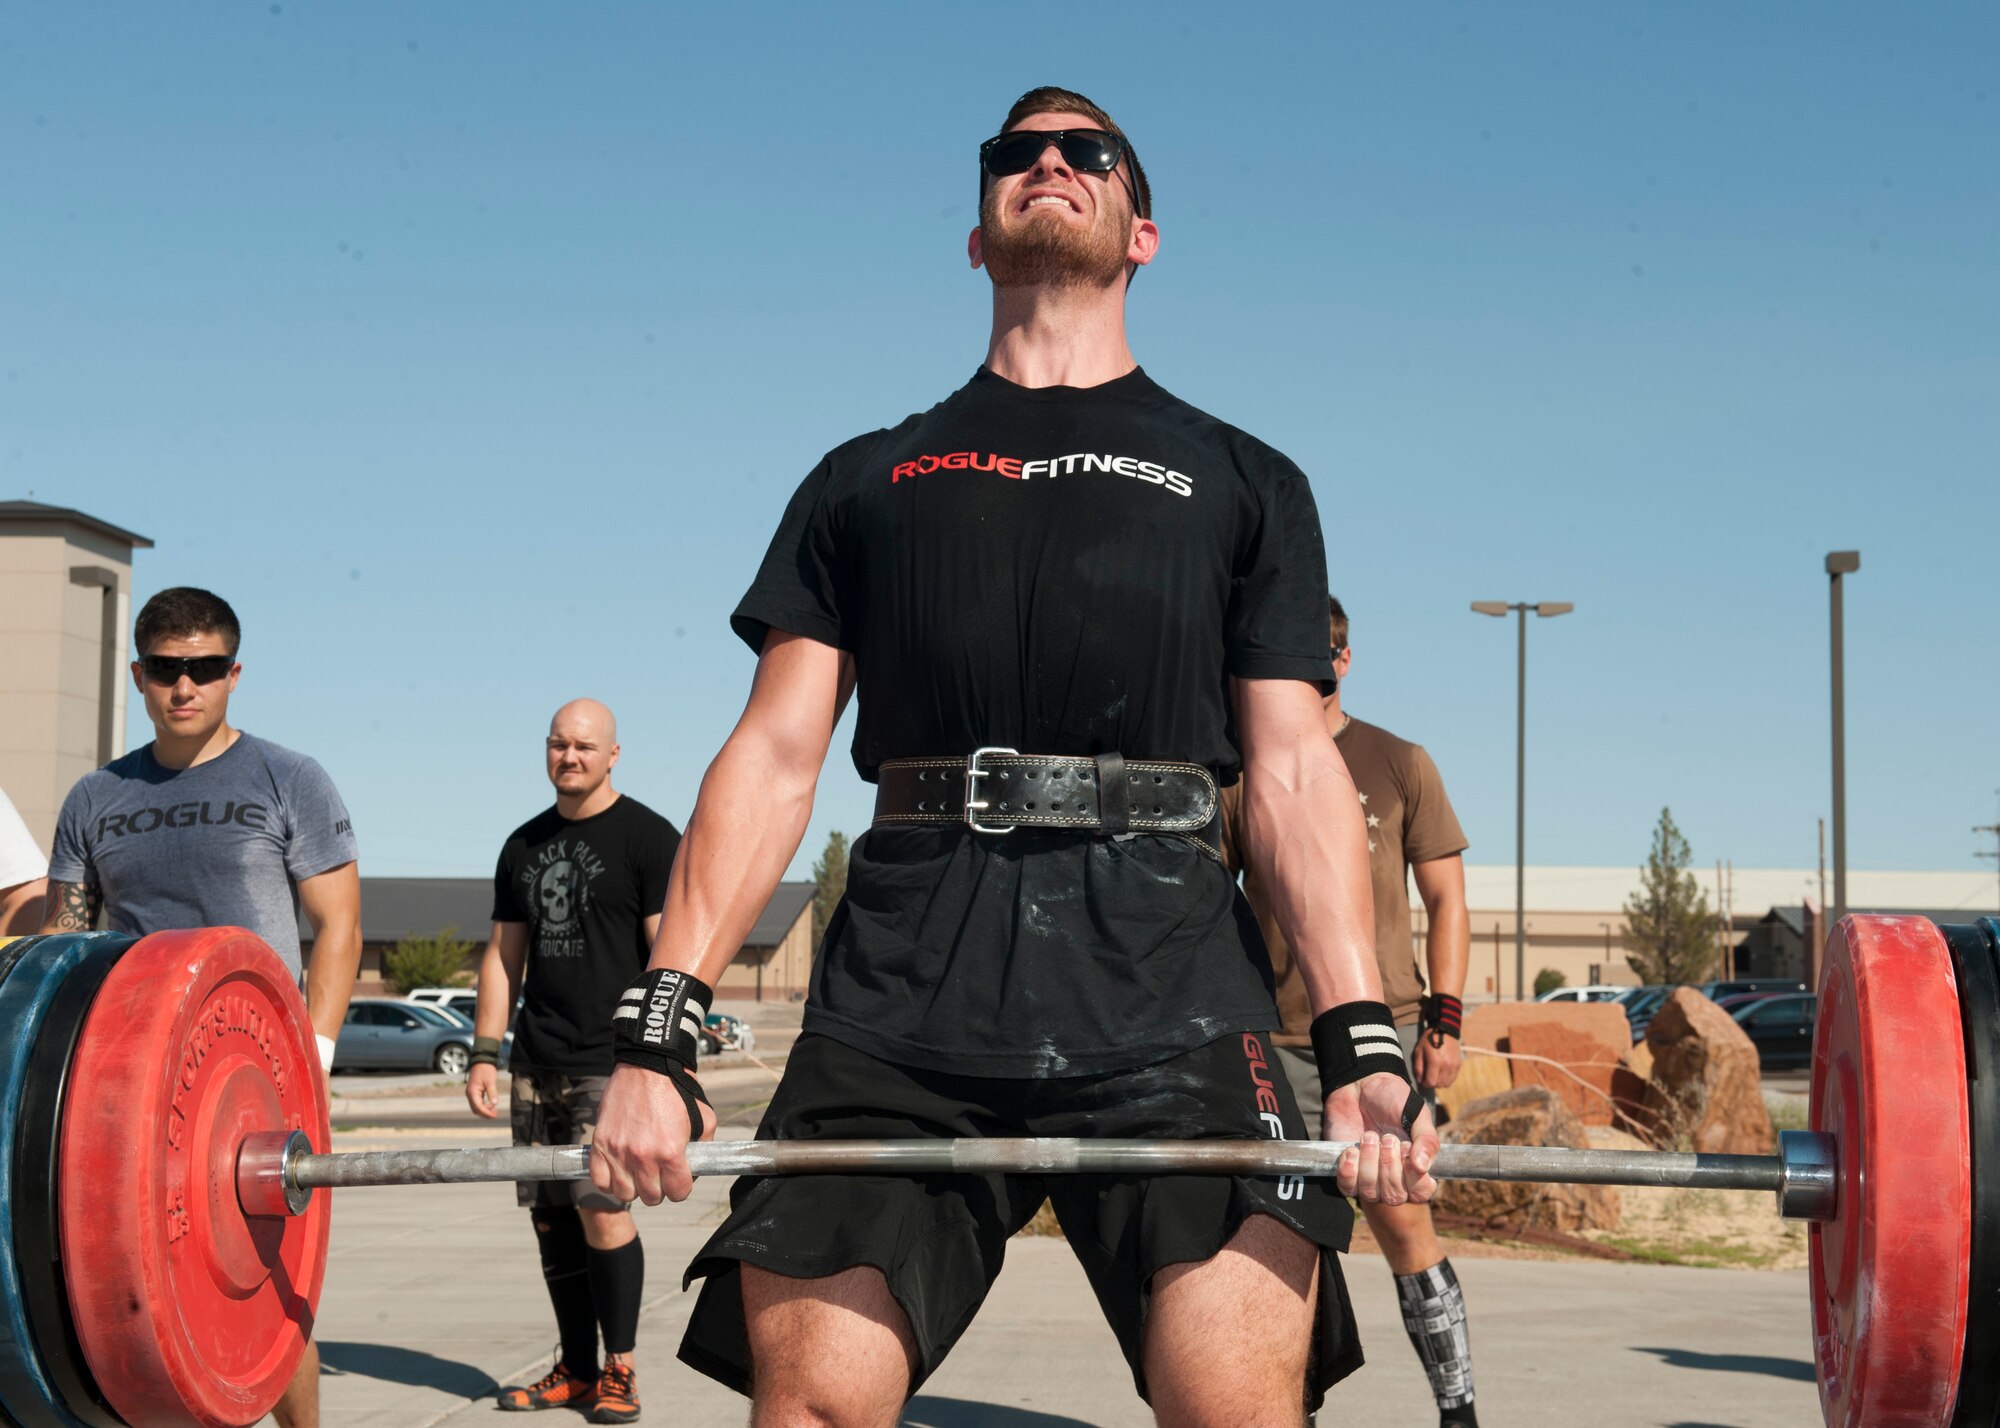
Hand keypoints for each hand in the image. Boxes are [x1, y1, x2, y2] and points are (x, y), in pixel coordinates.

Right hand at [465, 1063, 500, 1118]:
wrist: (481, 1061)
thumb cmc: (486, 1070)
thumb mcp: (491, 1081)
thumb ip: (492, 1093)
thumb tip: (494, 1104)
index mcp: (472, 1092)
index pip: (478, 1107)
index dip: (486, 1113)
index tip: (494, 1116)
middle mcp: (470, 1094)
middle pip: (476, 1109)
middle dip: (485, 1114)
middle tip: (495, 1115)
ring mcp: (471, 1093)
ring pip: (476, 1107)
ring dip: (484, 1111)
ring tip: (494, 1112)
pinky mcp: (474, 1092)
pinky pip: (477, 1103)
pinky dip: (483, 1106)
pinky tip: (491, 1106)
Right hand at [588, 1064, 716, 1205]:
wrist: (647, 1066)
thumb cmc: (676, 1089)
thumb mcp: (705, 1118)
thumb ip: (703, 1148)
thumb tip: (695, 1168)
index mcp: (671, 1152)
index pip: (678, 1193)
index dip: (681, 1187)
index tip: (678, 1178)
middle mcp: (643, 1156)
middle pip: (651, 1197)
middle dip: (659, 1188)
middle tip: (659, 1172)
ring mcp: (618, 1152)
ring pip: (625, 1194)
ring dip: (634, 1187)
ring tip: (638, 1171)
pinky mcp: (600, 1144)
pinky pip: (600, 1181)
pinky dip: (609, 1181)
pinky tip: (619, 1169)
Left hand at [1322, 1071, 1439, 1205]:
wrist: (1360, 1084)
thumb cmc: (1394, 1100)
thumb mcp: (1417, 1114)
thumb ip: (1426, 1140)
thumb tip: (1423, 1166)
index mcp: (1416, 1168)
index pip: (1421, 1193)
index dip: (1415, 1178)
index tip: (1407, 1150)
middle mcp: (1393, 1178)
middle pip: (1394, 1196)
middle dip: (1389, 1166)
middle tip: (1387, 1137)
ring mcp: (1368, 1177)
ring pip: (1370, 1193)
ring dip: (1369, 1165)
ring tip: (1368, 1137)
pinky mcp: (1346, 1171)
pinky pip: (1347, 1188)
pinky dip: (1348, 1171)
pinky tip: (1350, 1150)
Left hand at [1411, 1030, 1461, 1089]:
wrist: (1445, 1030)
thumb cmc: (1429, 1040)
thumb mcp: (1419, 1051)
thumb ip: (1418, 1067)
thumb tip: (1420, 1080)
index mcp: (1435, 1062)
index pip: (1431, 1082)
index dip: (1425, 1084)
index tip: (1423, 1080)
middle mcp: (1446, 1065)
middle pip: (1439, 1084)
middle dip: (1432, 1083)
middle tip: (1429, 1076)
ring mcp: (1454, 1065)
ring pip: (1447, 1083)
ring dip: (1440, 1082)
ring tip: (1436, 1075)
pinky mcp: (1458, 1064)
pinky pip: (1453, 1079)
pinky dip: (1447, 1079)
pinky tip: (1442, 1073)